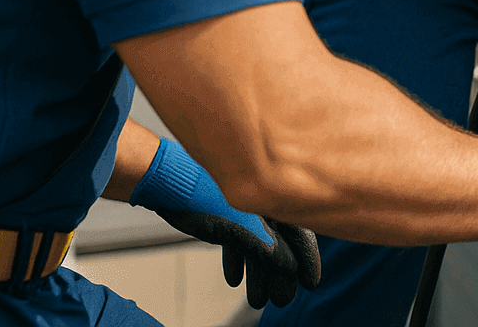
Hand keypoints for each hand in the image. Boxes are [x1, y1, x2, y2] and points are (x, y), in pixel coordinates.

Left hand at [130, 138, 320, 307]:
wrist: (168, 178)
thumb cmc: (206, 196)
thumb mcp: (241, 228)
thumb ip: (268, 249)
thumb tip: (291, 269)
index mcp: (275, 199)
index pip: (301, 232)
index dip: (307, 260)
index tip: (309, 284)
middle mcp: (264, 203)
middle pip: (280, 243)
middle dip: (281, 275)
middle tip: (281, 299)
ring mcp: (244, 209)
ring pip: (258, 245)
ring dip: (258, 274)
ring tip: (256, 300)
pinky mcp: (225, 214)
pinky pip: (238, 241)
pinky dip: (237, 261)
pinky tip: (233, 279)